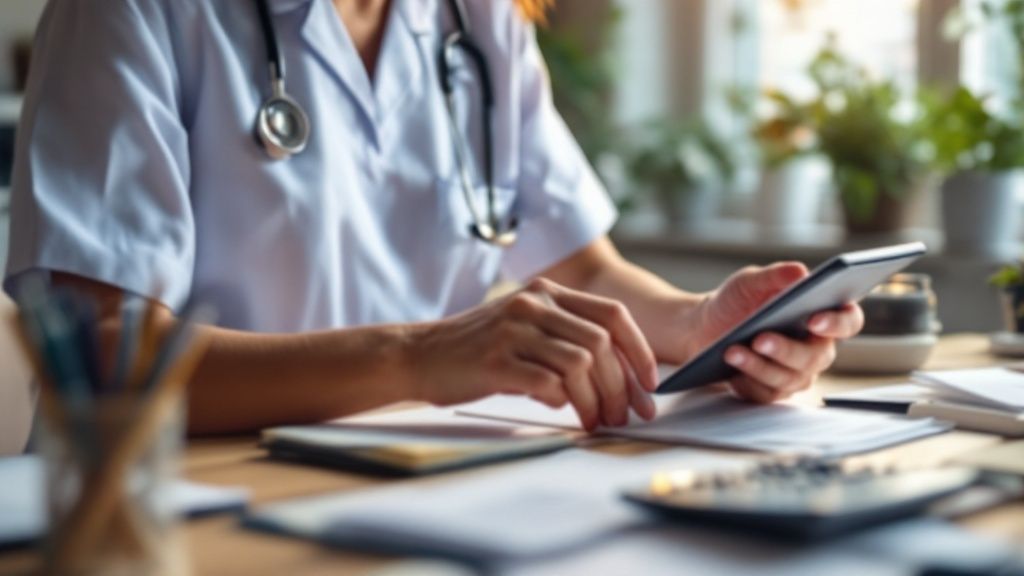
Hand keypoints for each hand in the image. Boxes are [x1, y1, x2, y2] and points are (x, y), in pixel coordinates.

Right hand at [408, 278, 658, 429]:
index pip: (613, 314)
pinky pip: (548, 384)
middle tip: (625, 414)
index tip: (649, 384)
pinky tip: (562, 413)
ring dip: (597, 400)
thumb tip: (616, 378)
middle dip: (622, 385)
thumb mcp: (524, 328)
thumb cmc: (475, 349)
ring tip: (597, 421)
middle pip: (602, 344)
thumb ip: (566, 340)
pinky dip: (564, 403)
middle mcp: (533, 303)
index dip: (640, 350)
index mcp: (547, 292)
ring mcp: (514, 329)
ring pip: (581, 364)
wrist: (417, 354)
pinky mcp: (496, 360)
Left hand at [693, 262, 863, 402]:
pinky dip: (747, 382)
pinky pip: (766, 393)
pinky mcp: (772, 390)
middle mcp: (815, 347)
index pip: (848, 321)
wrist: (705, 325)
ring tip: (732, 351)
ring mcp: (796, 372)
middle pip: (817, 357)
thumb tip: (800, 272)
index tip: (814, 319)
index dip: (837, 323)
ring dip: (759, 366)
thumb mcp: (749, 282)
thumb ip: (774, 276)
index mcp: (821, 314)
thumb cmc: (736, 301)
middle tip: (760, 339)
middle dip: (787, 350)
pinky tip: (731, 371)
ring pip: (789, 378)